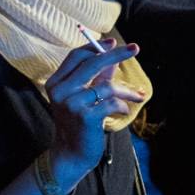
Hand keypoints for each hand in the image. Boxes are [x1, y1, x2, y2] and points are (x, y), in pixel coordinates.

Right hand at [44, 39, 144, 187]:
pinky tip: (124, 111)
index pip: (76, 56)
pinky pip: (111, 102)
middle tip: (136, 48)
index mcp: (56, 82)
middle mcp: (60, 91)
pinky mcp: (84, 117)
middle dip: (116, 54)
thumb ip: (98, 77)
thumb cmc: (80, 122)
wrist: (72, 152)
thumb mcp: (85, 97)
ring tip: (138, 96)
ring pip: (107, 86)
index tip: (114, 41)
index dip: (96, 47)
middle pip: (91, 63)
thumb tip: (114, 57)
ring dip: (127, 90)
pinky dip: (123, 105)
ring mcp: (71, 104)